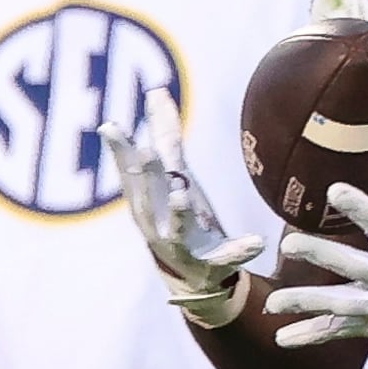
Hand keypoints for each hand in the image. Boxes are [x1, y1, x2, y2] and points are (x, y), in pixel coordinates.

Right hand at [100, 88, 262, 328]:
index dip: (120, 151)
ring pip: (176, 229)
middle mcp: (157, 223)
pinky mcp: (212, 263)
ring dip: (178, 212)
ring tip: (182, 196)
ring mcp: (184, 245)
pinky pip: (227, 256)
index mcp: (148, 201)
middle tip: (146, 151)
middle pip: (148, 197)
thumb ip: (165, 134)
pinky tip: (256, 242)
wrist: (196, 276)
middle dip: (147, 175)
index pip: (131, 172)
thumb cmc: (177, 216)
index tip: (111, 127)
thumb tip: (157, 91)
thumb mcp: (172, 176)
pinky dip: (241, 250)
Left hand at [264, 149, 367, 349]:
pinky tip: (281, 337)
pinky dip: (312, 336)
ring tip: (273, 302)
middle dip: (321, 257)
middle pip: (353, 268)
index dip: (360, 208)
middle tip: (289, 246)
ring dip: (306, 303)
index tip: (334, 191)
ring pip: (341, 306)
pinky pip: (341, 332)